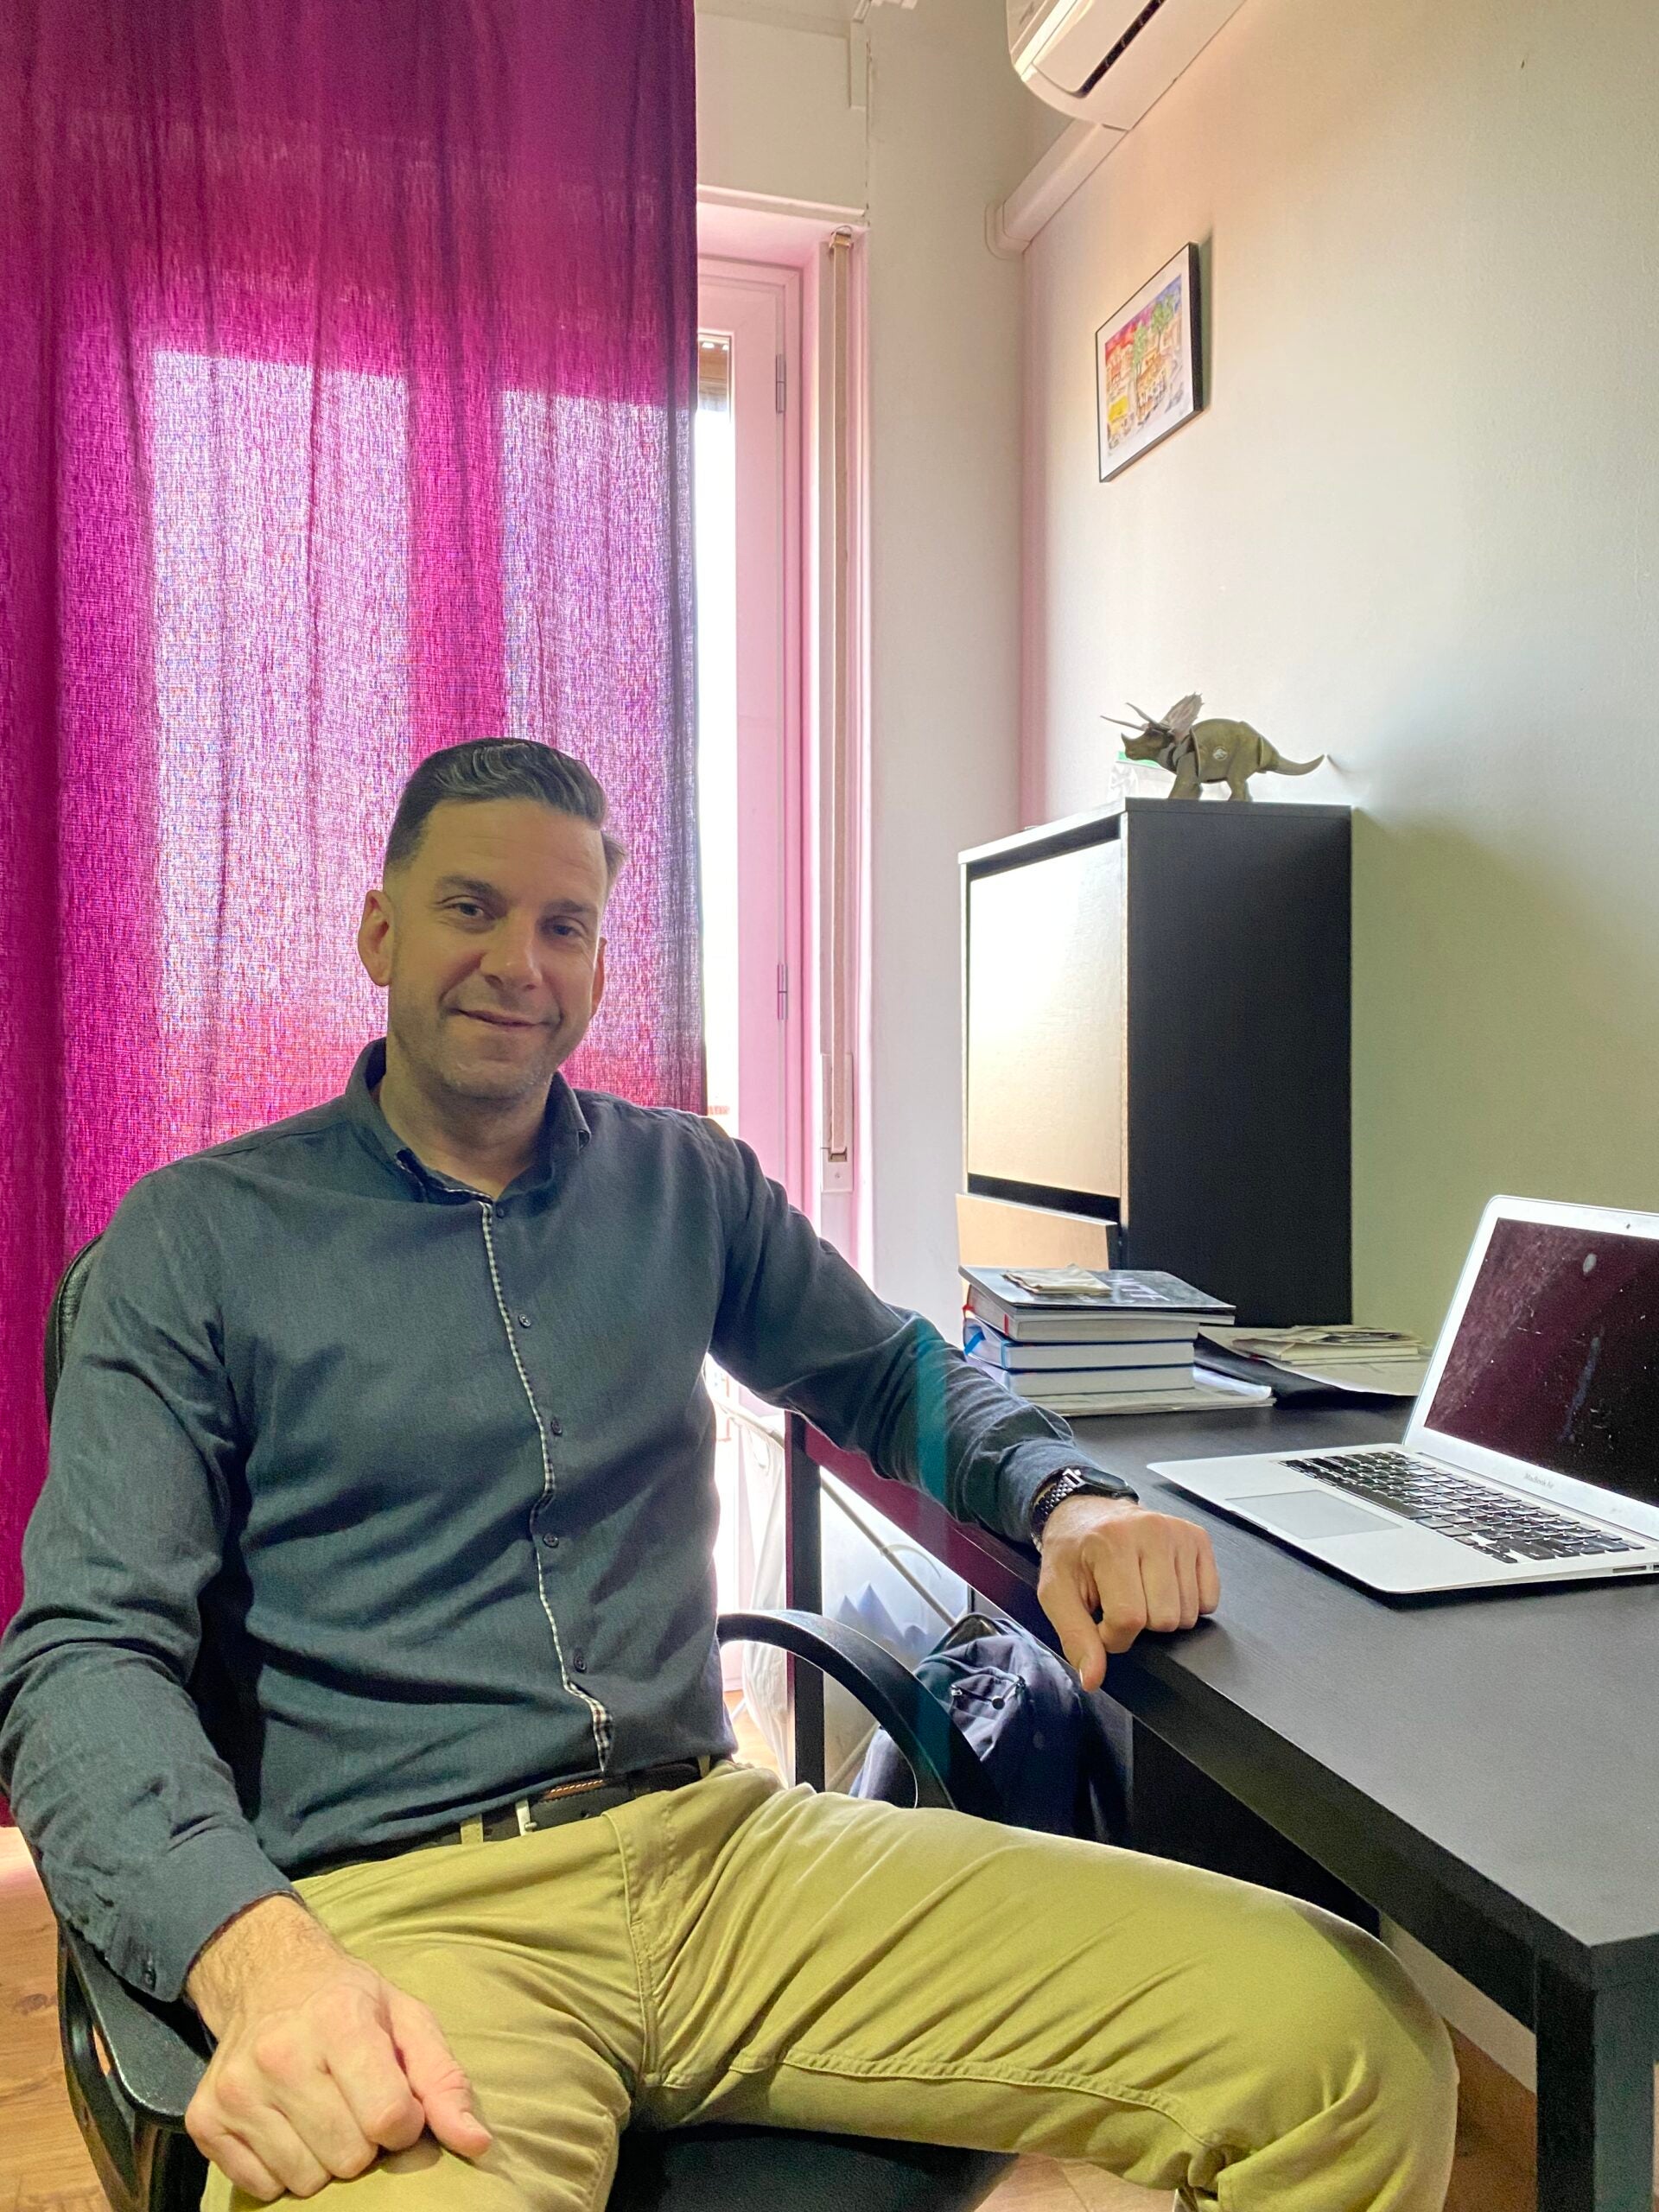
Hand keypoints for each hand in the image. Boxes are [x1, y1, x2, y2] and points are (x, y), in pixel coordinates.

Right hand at [184, 1895, 490, 2199]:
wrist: (268, 1978)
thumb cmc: (351, 2003)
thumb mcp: (407, 2020)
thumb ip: (444, 2081)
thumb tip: (476, 2142)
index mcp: (339, 2020)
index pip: (387, 2118)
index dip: (403, 2123)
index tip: (397, 2104)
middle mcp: (280, 2053)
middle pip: (347, 2157)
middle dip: (364, 2143)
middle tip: (355, 2105)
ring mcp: (237, 2089)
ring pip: (303, 2180)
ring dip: (323, 2159)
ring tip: (323, 2112)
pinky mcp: (205, 2118)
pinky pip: (260, 2187)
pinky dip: (281, 2168)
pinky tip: (287, 2124)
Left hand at [1037, 1494, 1219, 1690]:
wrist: (1086, 1514)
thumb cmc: (1072, 1552)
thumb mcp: (1057, 1593)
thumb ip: (1075, 1637)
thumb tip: (1093, 1677)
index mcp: (1112, 1543)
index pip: (1129, 1618)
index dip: (1113, 1635)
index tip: (1100, 1622)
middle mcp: (1151, 1531)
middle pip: (1164, 1619)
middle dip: (1139, 1625)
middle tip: (1119, 1603)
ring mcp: (1179, 1533)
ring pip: (1188, 1613)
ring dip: (1162, 1615)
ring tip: (1139, 1592)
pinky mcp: (1198, 1538)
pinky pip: (1209, 1599)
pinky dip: (1187, 1604)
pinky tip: (1161, 1586)